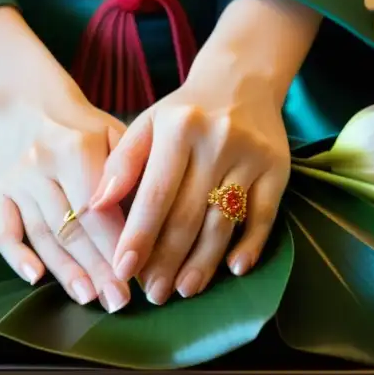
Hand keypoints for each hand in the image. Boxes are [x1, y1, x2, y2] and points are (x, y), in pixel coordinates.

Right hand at [0, 94, 132, 312]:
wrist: (29, 107)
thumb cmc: (86, 129)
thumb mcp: (117, 135)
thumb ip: (131, 173)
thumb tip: (152, 224)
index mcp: (75, 147)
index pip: (98, 208)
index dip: (115, 245)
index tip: (136, 275)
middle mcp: (40, 164)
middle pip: (71, 226)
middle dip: (97, 268)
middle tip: (118, 300)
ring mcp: (14, 180)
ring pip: (42, 234)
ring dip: (65, 271)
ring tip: (89, 298)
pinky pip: (2, 231)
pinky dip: (16, 258)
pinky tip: (36, 279)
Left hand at [87, 0, 319, 303]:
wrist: (242, 81)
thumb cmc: (184, 113)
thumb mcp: (147, 124)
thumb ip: (121, 164)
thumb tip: (95, 206)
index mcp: (179, 129)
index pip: (155, 194)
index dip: (139, 236)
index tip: (123, 270)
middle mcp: (218, 141)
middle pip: (189, 214)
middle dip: (168, 259)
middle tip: (152, 293)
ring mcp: (252, 157)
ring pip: (224, 221)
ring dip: (204, 262)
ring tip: (184, 290)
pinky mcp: (279, 169)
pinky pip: (265, 215)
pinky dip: (251, 245)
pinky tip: (234, 270)